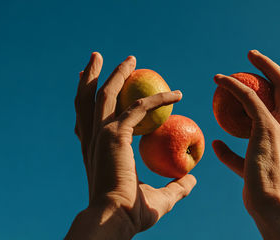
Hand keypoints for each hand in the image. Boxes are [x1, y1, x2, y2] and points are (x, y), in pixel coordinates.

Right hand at [66, 52, 196, 238]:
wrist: (116, 220)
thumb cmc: (131, 214)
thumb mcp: (158, 197)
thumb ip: (175, 186)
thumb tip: (192, 180)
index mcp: (94, 151)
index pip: (87, 119)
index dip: (90, 101)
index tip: (97, 86)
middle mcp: (92, 139)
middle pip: (87, 99)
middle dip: (91, 76)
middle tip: (99, 59)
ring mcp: (101, 135)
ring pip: (106, 94)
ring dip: (116, 73)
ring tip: (129, 58)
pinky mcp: (115, 135)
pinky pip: (139, 107)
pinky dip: (158, 99)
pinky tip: (178, 94)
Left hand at [212, 50, 279, 238]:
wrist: (275, 208)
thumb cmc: (265, 196)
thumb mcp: (254, 172)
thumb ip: (236, 157)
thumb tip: (217, 144)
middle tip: (267, 59)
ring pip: (279, 83)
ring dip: (264, 64)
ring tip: (250, 55)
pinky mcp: (266, 127)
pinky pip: (248, 96)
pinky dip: (233, 85)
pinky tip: (219, 79)